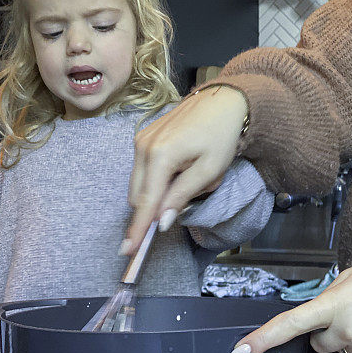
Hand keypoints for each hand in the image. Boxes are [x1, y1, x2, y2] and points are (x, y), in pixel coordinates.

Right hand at [123, 85, 247, 253]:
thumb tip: (162, 221)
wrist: (224, 100)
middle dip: (155, 208)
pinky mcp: (144, 136)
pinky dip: (159, 177)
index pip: (145, 202)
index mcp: (160, 156)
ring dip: (159, 192)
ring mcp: (141, 140)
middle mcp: (143, 147)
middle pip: (138, 195)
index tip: (127, 251)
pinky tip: (183, 166)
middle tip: (185, 199)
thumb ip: (182, 196)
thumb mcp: (209, 170)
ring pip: (139, 183)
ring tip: (190, 176)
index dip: (137, 229)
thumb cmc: (221, 135)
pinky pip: (143, 169)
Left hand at [230, 258, 351, 352]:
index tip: (242, 350)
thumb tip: (318, 309)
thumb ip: (329, 294)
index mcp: (335, 305)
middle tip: (348, 311)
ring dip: (349, 334)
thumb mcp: (351, 276)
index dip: (261, 339)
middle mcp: (347, 331)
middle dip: (325, 330)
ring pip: (342, 348)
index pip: (289, 325)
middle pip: (317, 343)